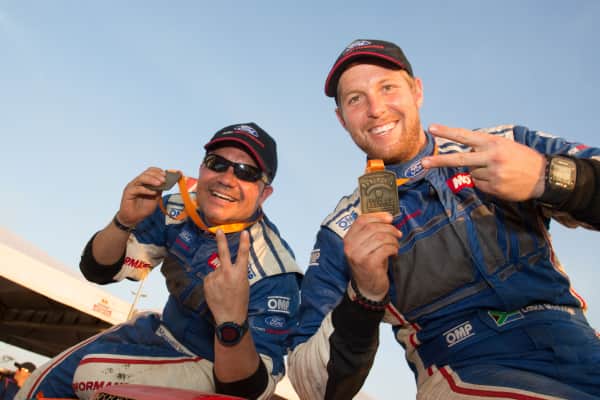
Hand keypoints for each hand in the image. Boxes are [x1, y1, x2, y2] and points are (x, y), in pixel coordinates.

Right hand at [117, 167, 166, 225]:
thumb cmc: (143, 208)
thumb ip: (159, 190)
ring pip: (141, 178)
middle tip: (164, 180)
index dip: (157, 171)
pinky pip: (137, 188)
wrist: (134, 218)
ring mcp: (132, 186)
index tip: (165, 174)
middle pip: (146, 173)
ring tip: (159, 184)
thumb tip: (165, 183)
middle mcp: (137, 182)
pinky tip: (153, 193)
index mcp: (144, 182)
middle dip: (156, 175)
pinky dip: (146, 190)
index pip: (150, 171)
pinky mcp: (128, 192)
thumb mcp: (155, 198)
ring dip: (152, 180)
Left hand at [204, 230, 249, 324]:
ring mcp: (216, 277)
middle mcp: (227, 273)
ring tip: (223, 289)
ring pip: (216, 270)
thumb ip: (236, 272)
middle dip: (221, 241)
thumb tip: (226, 265)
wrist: (229, 316)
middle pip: (223, 253)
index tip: (244, 232)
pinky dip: (213, 281)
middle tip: (219, 231)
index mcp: (240, 273)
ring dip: (219, 275)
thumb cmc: (240, 300)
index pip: (243, 254)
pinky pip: (210, 277)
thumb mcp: (244, 284)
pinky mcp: (207, 282)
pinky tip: (217, 291)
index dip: (244, 242)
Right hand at [344, 212, 400, 300]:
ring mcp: (358, 255)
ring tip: (395, 245)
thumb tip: (388, 217)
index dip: (377, 216)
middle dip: (389, 228)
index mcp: (348, 239)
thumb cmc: (370, 264)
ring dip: (392, 240)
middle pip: (372, 228)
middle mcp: (350, 246)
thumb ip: (372, 232)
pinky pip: (385, 249)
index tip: (389, 218)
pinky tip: (394, 253)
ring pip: (380, 238)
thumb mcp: (366, 246)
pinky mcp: (368, 264)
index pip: (361, 220)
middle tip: (397, 233)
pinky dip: (393, 249)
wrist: (368, 287)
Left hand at [421, 124, 545, 200]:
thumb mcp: (504, 146)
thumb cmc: (522, 159)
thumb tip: (464, 156)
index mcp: (492, 143)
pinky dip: (485, 183)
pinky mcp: (495, 187)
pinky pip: (479, 185)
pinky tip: (499, 180)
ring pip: (471, 174)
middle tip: (424, 163)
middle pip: (459, 160)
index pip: (465, 136)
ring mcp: (492, 173)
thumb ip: (484, 148)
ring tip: (497, 171)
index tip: (432, 128)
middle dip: (440, 161)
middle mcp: (490, 157)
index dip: (447, 132)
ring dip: (478, 173)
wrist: (544, 176)